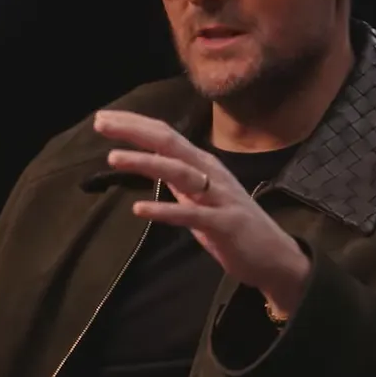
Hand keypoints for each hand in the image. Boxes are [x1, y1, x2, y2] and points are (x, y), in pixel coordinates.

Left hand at [93, 109, 310, 314]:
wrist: (275, 258)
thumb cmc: (231, 225)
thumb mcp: (199, 196)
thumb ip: (176, 179)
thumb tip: (149, 163)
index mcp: (202, 165)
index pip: (165, 136)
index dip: (135, 125)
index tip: (104, 118)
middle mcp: (211, 173)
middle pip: (169, 144)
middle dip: (134, 131)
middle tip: (100, 123)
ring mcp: (219, 197)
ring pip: (179, 171)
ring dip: (145, 162)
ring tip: (113, 157)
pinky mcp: (224, 224)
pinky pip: (191, 215)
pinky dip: (164, 211)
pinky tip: (139, 210)